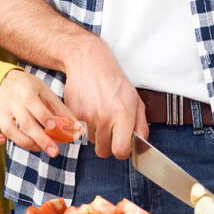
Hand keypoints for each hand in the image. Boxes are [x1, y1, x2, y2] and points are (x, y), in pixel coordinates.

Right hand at [0, 69, 76, 156]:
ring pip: (7, 129)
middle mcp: (11, 101)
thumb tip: (76, 126)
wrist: (5, 78)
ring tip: (38, 148)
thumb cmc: (30, 87)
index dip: (45, 117)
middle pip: (24, 122)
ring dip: (23, 142)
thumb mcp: (45, 91)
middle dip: (41, 139)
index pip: (35, 106)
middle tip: (54, 152)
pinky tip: (2, 142)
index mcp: (26, 91)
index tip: (56, 128)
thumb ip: (59, 109)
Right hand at [60, 35, 147, 158]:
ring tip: (99, 114)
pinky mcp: (72, 113)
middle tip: (110, 130)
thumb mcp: (135, 99)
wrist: (89, 61)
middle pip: (103, 151)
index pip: (120, 151)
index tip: (122, 145)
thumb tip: (141, 144)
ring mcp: (86, 116)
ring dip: (95, 134)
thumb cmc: (114, 80)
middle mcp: (104, 117)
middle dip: (107, 144)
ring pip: (91, 141)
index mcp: (123, 114)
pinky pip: (79, 131)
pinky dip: (83, 126)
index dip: (122, 151)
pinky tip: (89, 110)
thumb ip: (141, 124)